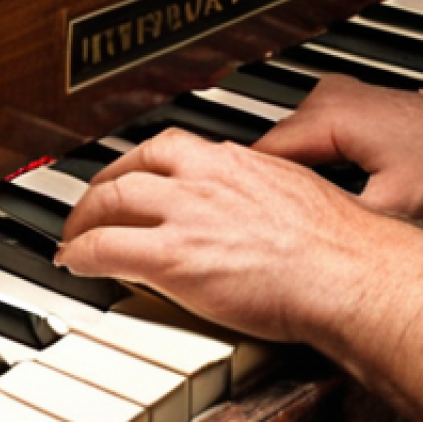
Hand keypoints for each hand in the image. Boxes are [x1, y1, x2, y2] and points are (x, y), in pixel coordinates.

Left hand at [58, 128, 397, 343]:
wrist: (349, 273)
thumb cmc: (341, 246)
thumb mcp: (300, 197)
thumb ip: (266, 196)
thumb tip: (261, 211)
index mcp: (238, 163)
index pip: (172, 148)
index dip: (141, 164)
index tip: (133, 176)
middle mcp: (206, 179)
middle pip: (132, 167)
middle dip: (102, 186)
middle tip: (90, 205)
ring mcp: (187, 215)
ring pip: (111, 200)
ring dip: (83, 218)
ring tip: (74, 235)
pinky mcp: (173, 257)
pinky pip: (106, 248)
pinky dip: (80, 254)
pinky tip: (73, 263)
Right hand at [254, 75, 422, 218]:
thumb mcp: (393, 204)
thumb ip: (343, 221)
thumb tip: (311, 243)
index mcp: (328, 118)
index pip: (264, 153)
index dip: (251, 188)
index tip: (241, 215)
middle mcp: (325, 99)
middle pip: (272, 146)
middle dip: (267, 183)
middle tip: (261, 221)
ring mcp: (333, 96)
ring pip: (288, 140)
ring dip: (286, 171)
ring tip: (285, 205)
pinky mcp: (342, 103)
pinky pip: (305, 133)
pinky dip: (303, 158)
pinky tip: (311, 185)